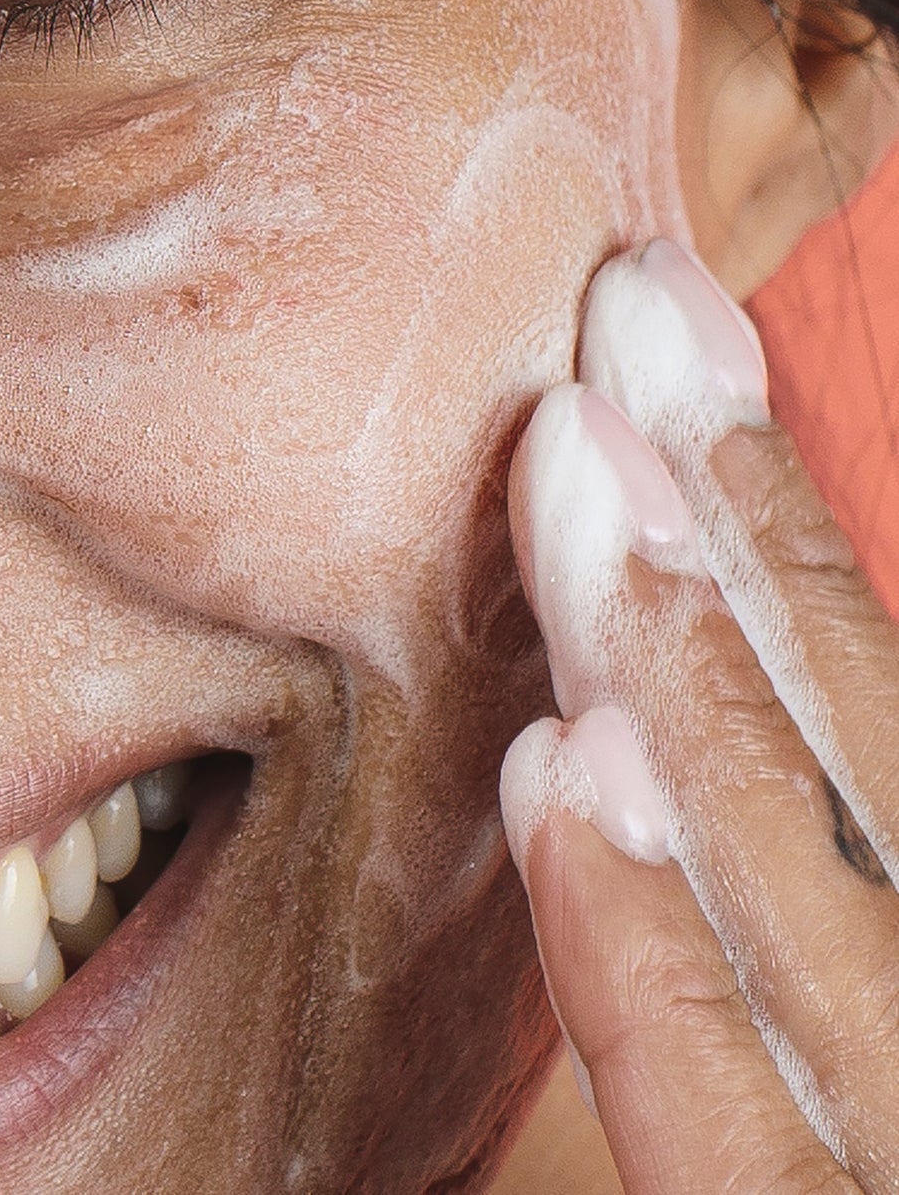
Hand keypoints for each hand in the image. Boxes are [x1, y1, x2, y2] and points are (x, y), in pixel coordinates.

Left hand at [501, 238, 898, 1194]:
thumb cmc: (842, 1119)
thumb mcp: (829, 1007)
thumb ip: (791, 857)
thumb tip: (640, 710)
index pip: (862, 701)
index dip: (777, 507)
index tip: (661, 329)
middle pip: (848, 753)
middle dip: (731, 525)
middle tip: (625, 316)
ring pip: (813, 900)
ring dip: (687, 674)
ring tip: (579, 470)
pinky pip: (751, 1147)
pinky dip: (665, 964)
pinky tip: (565, 781)